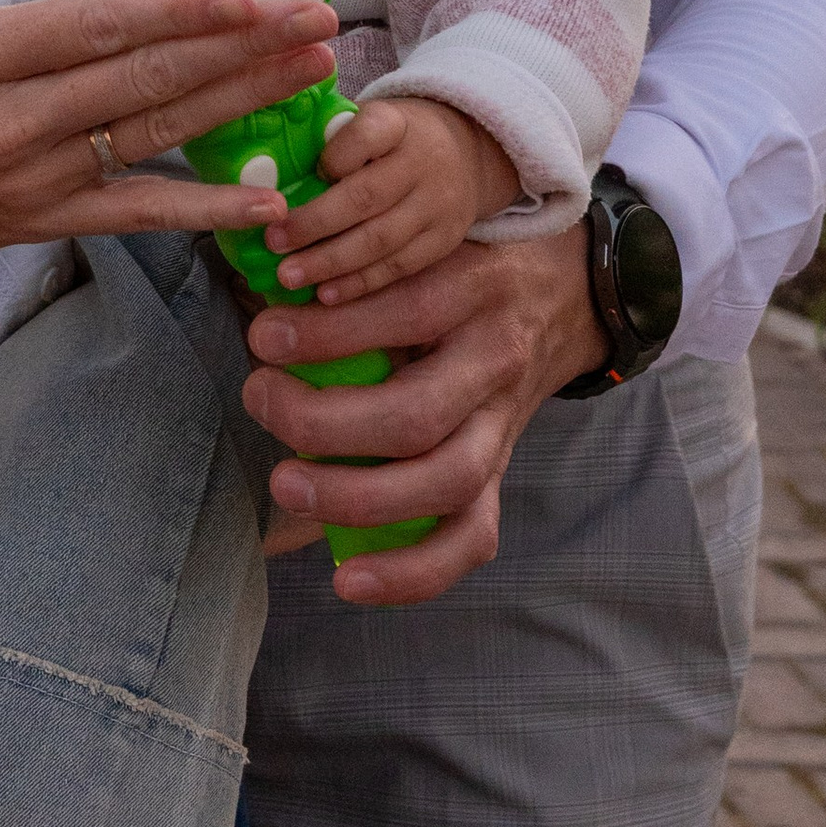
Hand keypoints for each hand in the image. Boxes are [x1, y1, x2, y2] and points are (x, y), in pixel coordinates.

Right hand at [0, 0, 342, 298]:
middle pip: (146, 81)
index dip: (173, 14)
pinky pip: (137, 215)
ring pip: (156, 136)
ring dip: (242, 105)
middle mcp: (13, 122)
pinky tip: (267, 197)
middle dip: (241, 50)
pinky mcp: (43, 221)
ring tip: (312, 73)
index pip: (93, 30)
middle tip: (318, 21)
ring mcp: (35, 179)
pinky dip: (203, 209)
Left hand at [245, 224, 608, 607]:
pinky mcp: (500, 476)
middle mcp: (494, 363)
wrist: (565, 296)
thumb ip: (365, 273)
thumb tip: (270, 309)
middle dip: (325, 424)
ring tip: (287, 486)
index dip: (326, 334)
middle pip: (416, 416)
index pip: (404, 315)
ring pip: (445, 483)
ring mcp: (501, 428)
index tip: (264, 338)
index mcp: (474, 292)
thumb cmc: (465, 269)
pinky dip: (410, 572)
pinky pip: (468, 540)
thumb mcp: (428, 246)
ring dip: (357, 498)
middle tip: (260, 400)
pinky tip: (348, 581)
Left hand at [260, 96, 519, 303]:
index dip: (336, 155)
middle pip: (367, 196)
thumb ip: (330, 140)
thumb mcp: (370, 121)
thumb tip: (262, 173)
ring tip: (289, 276)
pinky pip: (398, 267)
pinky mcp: (443, 240)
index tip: (309, 171)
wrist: (464, 152)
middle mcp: (422, 162)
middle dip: (316, 223)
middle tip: (273, 242)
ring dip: (330, 262)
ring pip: (380, 239)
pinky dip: (359, 283)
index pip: (368, 132)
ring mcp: (437, 205)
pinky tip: (326, 294)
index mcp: (397, 123)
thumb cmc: (392, 140)